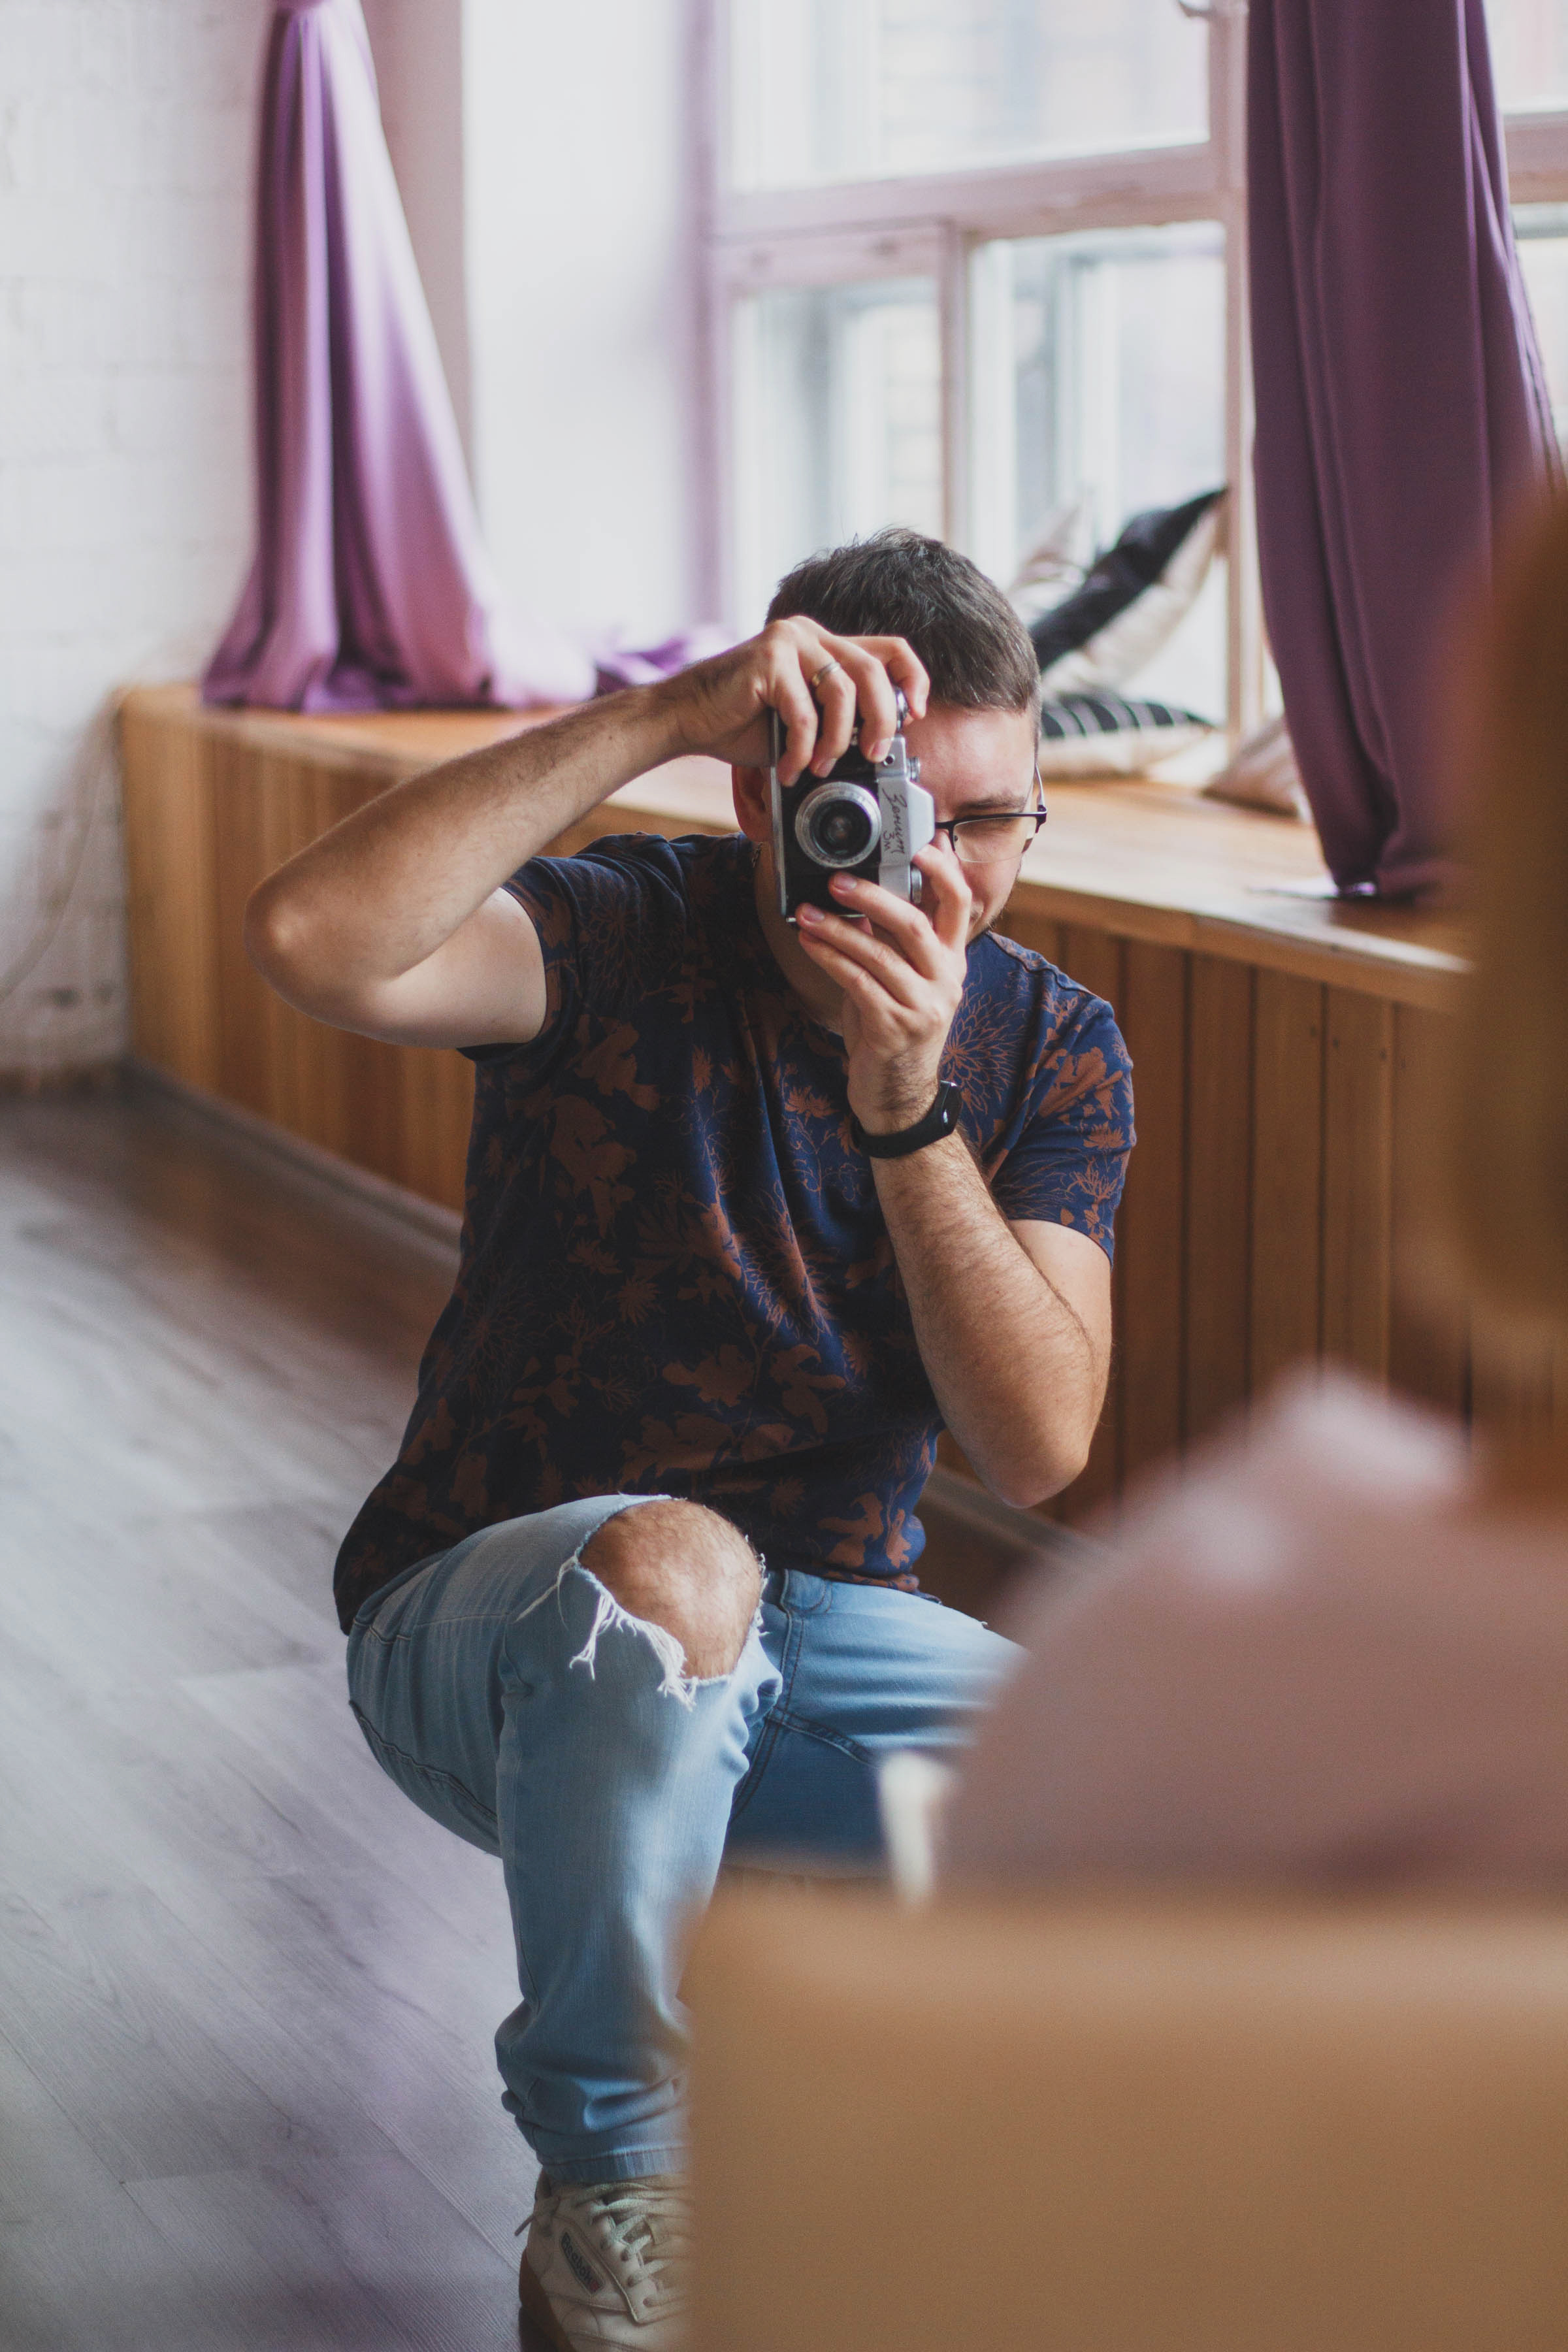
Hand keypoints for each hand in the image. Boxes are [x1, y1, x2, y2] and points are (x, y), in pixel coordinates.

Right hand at [656, 619, 928, 783]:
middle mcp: (811, 633)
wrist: (685, 720)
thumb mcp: (803, 722)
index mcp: (825, 644)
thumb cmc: (740, 724)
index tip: (915, 716)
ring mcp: (789, 640)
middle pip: (875, 670)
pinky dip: (801, 749)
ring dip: (837, 741)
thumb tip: (879, 747)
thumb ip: (837, 721)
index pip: (890, 648)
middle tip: (872, 755)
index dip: (913, 680)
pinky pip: (804, 711)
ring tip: (820, 766)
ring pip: (843, 691)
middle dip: (881, 721)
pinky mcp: (768, 657)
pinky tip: (790, 767)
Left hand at [795, 840, 972, 1131]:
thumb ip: (890, 939)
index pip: (960, 904)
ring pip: (879, 955)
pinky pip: (857, 983)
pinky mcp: (894, 1028)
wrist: (898, 1092)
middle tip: (837, 878)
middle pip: (916, 925)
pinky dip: (829, 958)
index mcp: (951, 960)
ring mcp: (923, 1007)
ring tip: (806, 911)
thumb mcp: (900, 978)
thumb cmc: (894, 1026)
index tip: (920, 843)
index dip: (943, 870)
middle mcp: (945, 981)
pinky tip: (808, 942)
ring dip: (837, 929)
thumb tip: (861, 889)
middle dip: (874, 896)